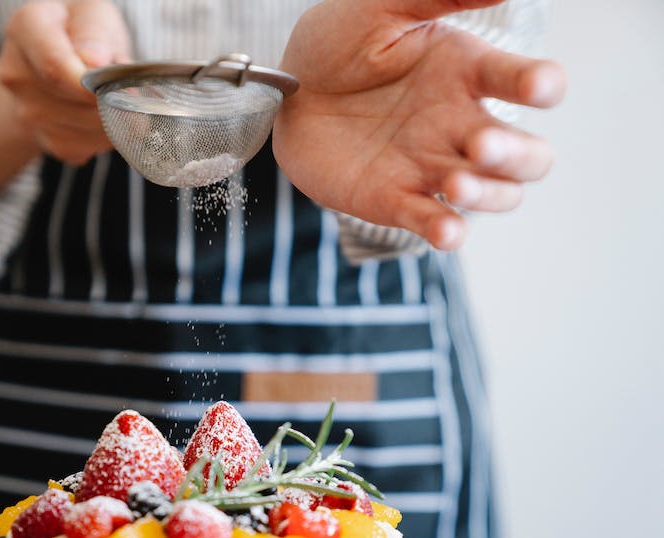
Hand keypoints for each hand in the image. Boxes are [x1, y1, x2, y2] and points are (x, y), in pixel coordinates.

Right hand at [0, 0, 130, 163]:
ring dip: (113, 118)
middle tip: (127, 84)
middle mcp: (17, 76)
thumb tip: (95, 63)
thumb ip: (94, 33)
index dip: (90, 83)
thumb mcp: (92, 13)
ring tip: (113, 95)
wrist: (56, 59)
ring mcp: (27, 114)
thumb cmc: (79, 30)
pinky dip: (106, 135)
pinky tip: (104, 115)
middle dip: (111, 98)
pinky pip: (87, 146)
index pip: (54, 66)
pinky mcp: (47, 141)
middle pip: (73, 102)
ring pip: (85, 128)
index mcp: (25, 29)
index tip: (113, 84)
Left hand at [273, 0, 565, 249]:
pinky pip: (433, 221)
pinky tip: (446, 231)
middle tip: (481, 145)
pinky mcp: (396, 200)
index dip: (542, 85)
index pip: (526, 82)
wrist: (280, 93)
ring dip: (487, 195)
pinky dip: (446, 230)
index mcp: (467, 72)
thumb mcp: (380, 9)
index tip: (537, 86)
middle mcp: (460, 124)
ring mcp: (432, 167)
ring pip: (495, 194)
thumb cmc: (335, 46)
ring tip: (456, 183)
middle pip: (527, 154)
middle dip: (517, 154)